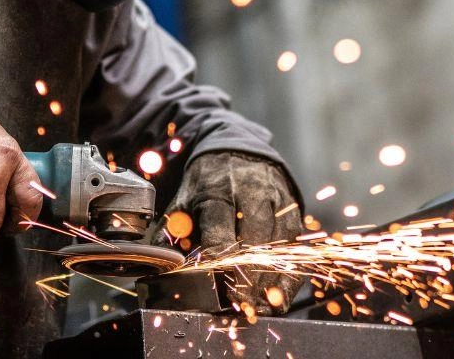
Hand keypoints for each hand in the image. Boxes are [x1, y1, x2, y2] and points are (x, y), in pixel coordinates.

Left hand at [152, 151, 304, 314]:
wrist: (238, 147)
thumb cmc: (208, 182)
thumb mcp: (184, 199)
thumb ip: (172, 232)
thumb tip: (159, 265)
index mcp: (217, 191)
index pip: (220, 228)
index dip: (221, 259)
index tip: (220, 286)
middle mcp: (251, 193)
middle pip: (255, 238)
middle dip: (250, 275)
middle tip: (242, 304)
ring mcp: (275, 200)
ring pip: (279, 243)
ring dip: (272, 279)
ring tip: (262, 306)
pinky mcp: (293, 210)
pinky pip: (295, 245)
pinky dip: (290, 272)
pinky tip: (281, 296)